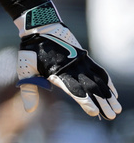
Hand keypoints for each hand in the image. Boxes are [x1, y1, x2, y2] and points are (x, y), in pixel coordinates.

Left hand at [15, 0, 120, 118]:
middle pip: (90, 88)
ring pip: (98, 81)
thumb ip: (29, 91)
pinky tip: (113, 93)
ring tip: (117, 108)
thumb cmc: (31, 51)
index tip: (94, 113)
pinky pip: (100, 71)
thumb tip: (28, 110)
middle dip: (102, 103)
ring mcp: (81, 62)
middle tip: (111, 116)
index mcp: (57, 72)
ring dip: (108, 95)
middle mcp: (72, 68)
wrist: (41, 27)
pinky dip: (108, 82)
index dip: (85, 102)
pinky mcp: (85, 57)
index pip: (74, 90)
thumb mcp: (25, 70)